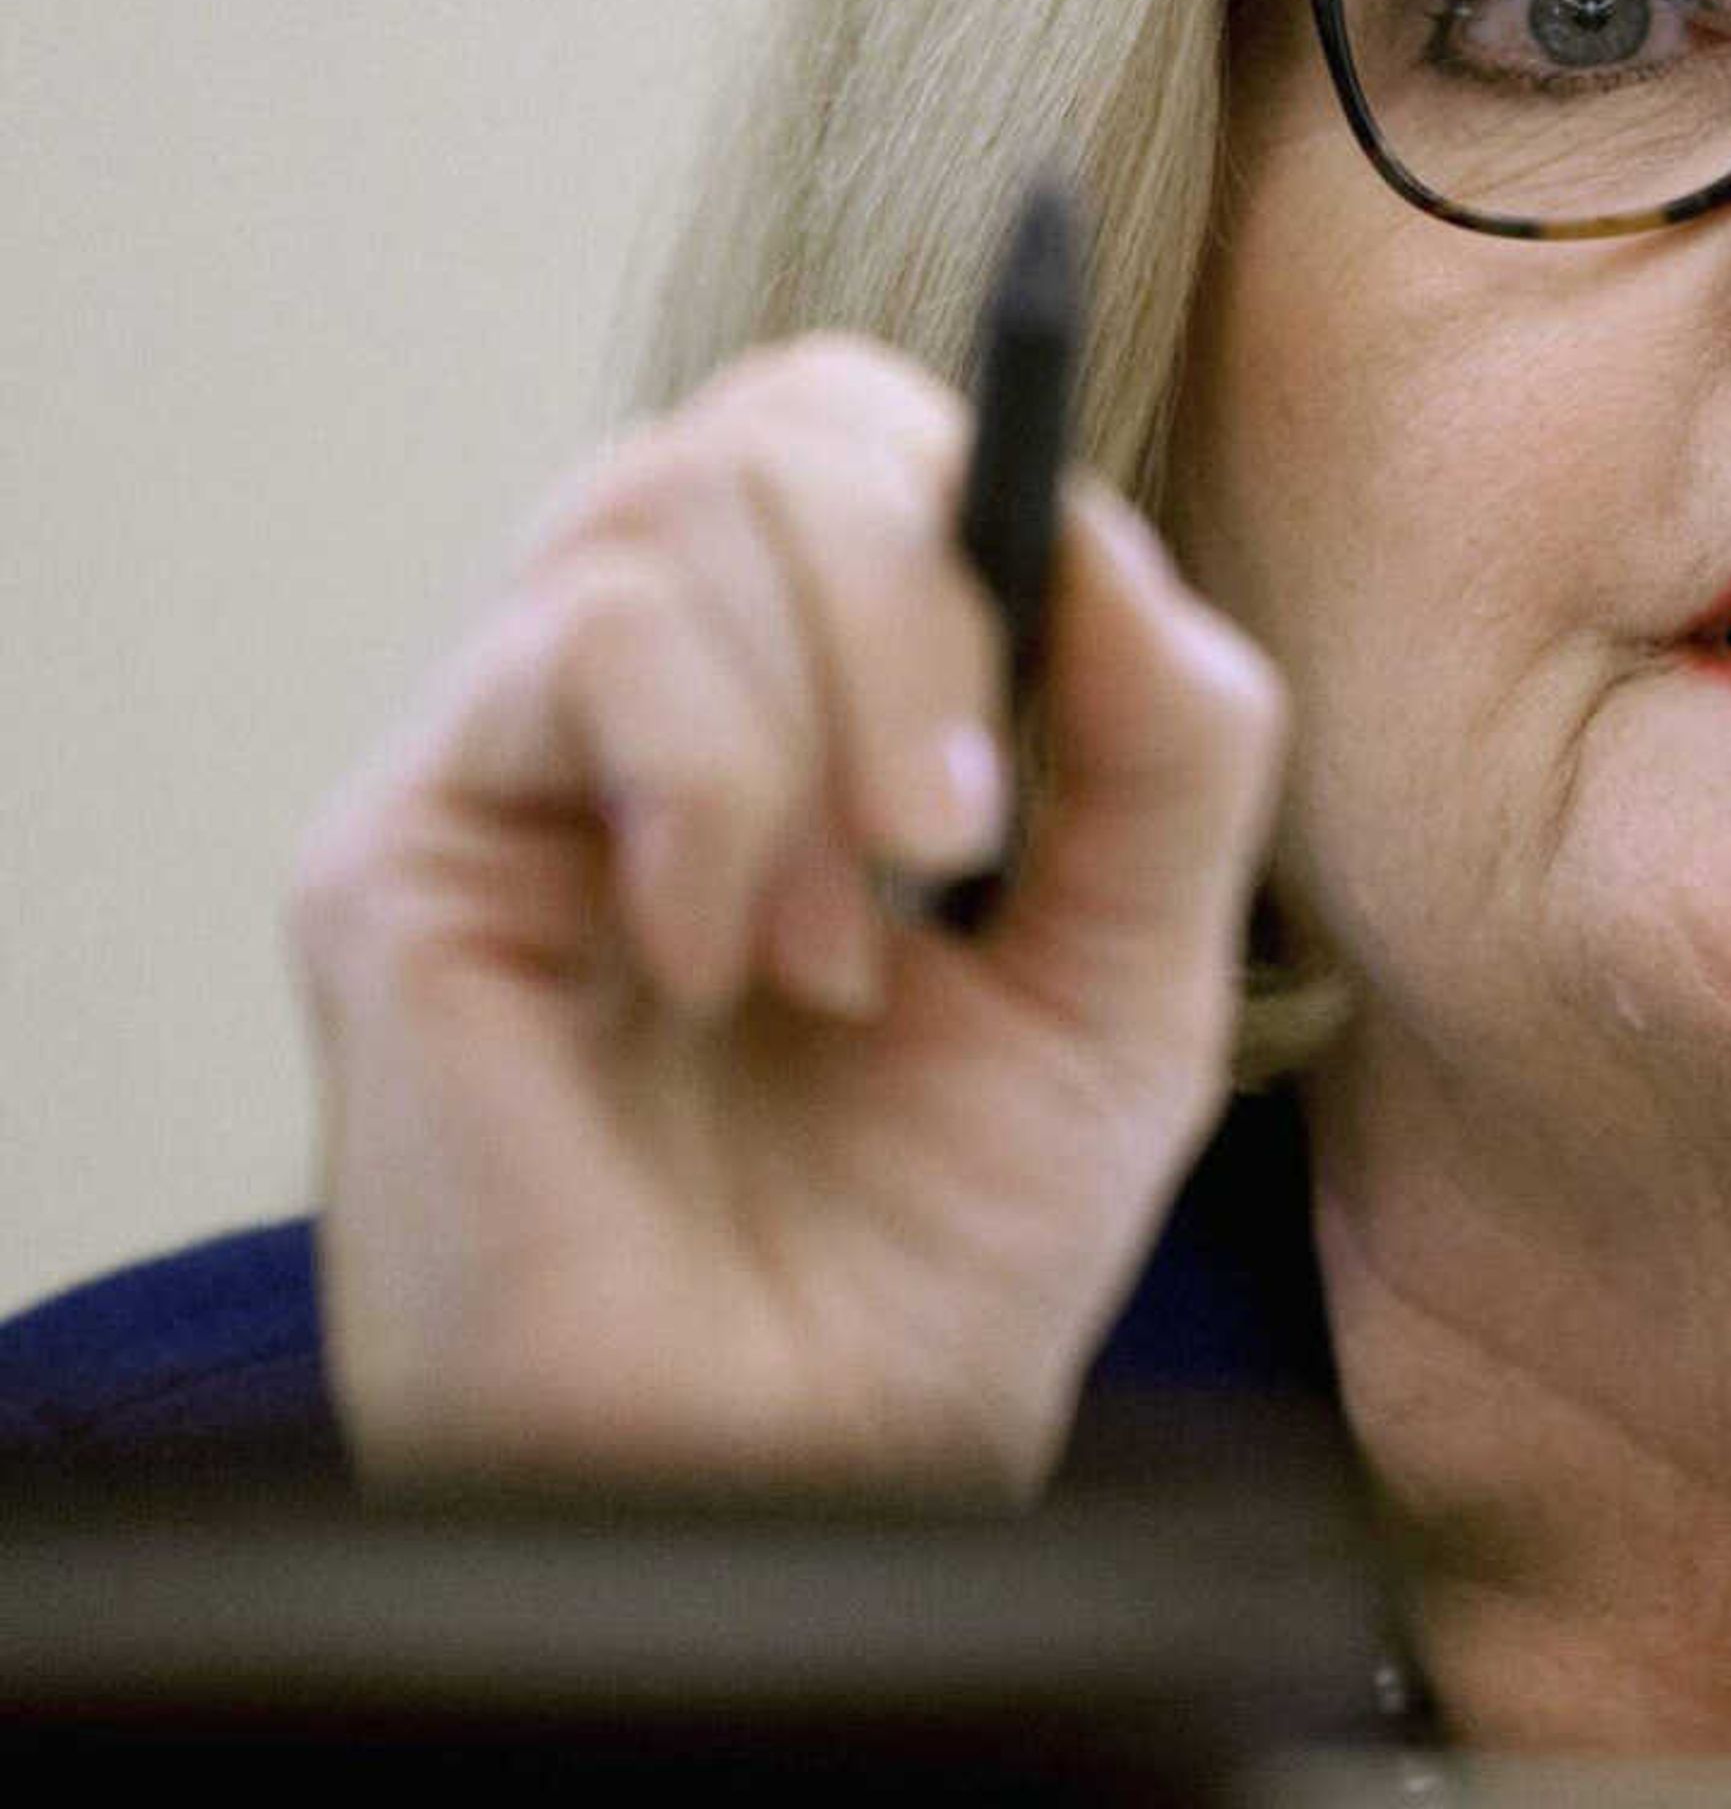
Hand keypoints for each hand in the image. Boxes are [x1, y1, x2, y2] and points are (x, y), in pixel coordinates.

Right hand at [290, 334, 1284, 1495]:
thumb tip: (1098, 520)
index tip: (1075, 622)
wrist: (813, 1472)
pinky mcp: (405, 847)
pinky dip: (716, 793)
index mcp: (816, 693)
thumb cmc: (947, 1239)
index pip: (867, 428)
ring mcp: (516, 758)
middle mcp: (655, 691)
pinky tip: (718, 965)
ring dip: (829, 723)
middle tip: (965, 835)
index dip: (981, 463)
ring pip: (681, 501)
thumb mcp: (1139, 969)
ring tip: (844, 957)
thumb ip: (1166, 739)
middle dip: (928, 600)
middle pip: (787, 418)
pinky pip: (589, 647)